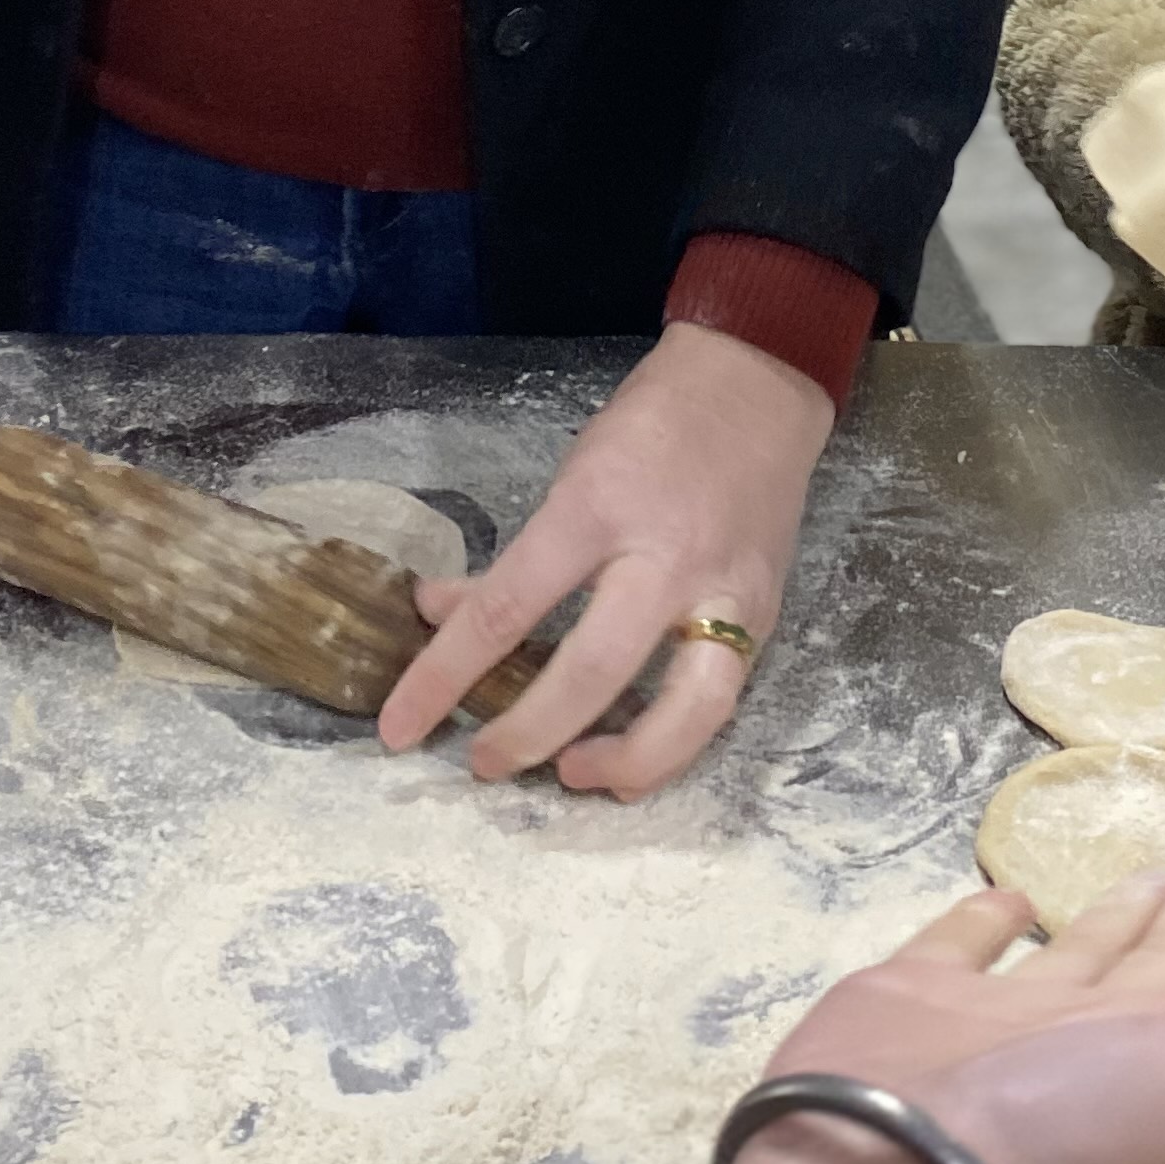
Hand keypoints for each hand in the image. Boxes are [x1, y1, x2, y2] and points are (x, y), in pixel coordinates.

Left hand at [379, 321, 830, 798]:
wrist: (756, 387)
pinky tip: (634, 757)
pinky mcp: (765, 614)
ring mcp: (724, 592)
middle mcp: (663, 559)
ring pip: (686, 709)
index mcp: (595, 510)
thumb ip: (513, 559)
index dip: (444, 676)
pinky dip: (675, 742)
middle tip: (483, 763)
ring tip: (572, 776)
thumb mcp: (570, 475)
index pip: (507, 608)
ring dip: (624, 761)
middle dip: (529, 733)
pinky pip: (720, 699)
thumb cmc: (649, 426)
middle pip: (593, 672)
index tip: (399, 728)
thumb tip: (436, 614)